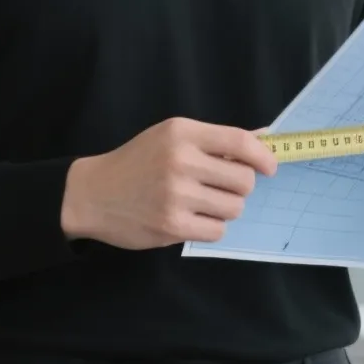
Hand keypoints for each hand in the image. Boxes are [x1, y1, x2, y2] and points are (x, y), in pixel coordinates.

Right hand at [60, 117, 277, 248]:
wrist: (93, 193)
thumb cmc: (137, 162)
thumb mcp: (171, 138)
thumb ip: (215, 141)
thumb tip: (264, 137)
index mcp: (182, 133)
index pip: (239, 142)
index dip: (263, 156)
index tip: (270, 167)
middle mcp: (180, 161)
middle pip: (243, 179)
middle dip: (238, 186)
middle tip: (219, 187)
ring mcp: (176, 195)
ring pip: (234, 207)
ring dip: (225, 209)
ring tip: (201, 203)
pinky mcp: (172, 225)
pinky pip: (217, 230)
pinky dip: (210, 227)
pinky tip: (191, 218)